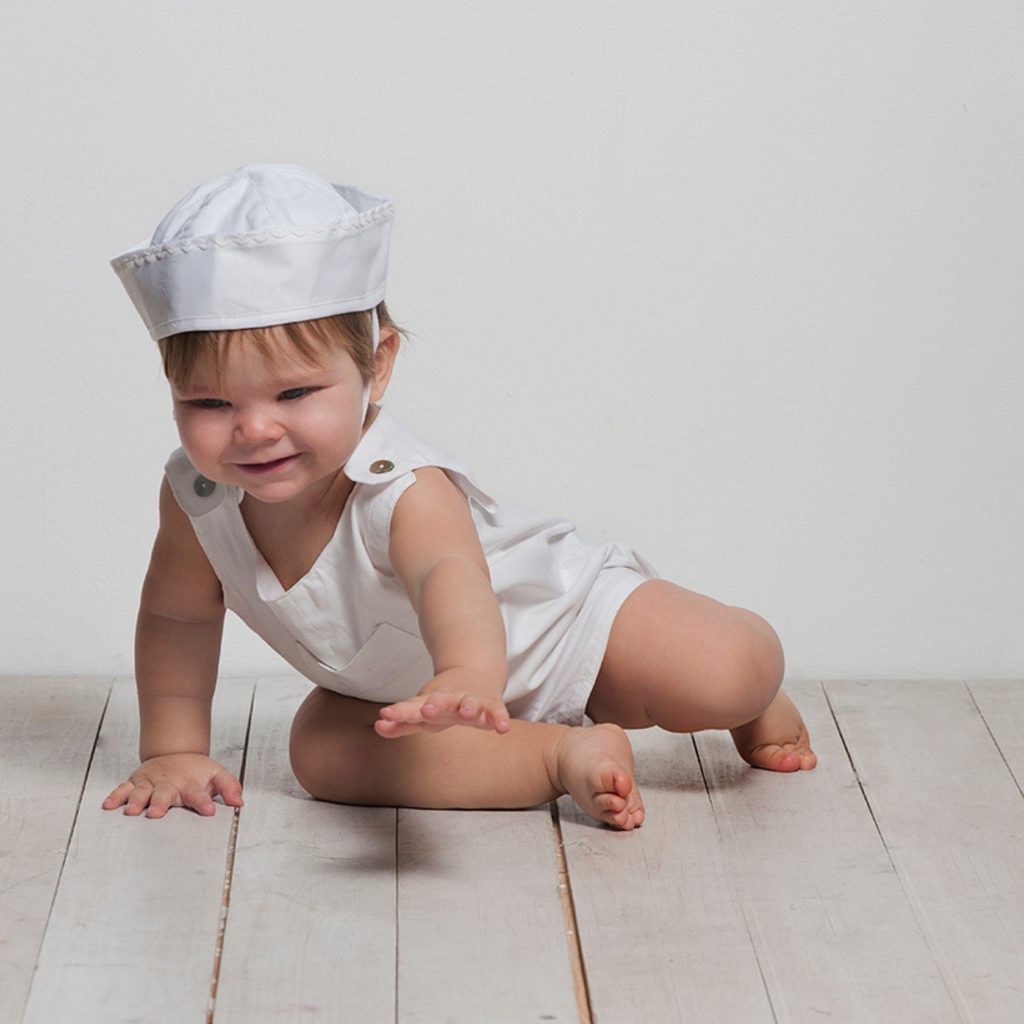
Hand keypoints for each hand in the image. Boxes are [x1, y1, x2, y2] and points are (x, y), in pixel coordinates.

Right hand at [102, 753, 243, 818]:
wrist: (175, 752)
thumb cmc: (196, 771)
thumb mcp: (217, 775)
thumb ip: (229, 787)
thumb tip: (240, 801)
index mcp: (190, 783)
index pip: (198, 793)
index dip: (204, 802)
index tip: (209, 811)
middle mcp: (169, 783)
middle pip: (165, 793)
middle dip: (161, 803)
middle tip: (158, 813)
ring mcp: (150, 783)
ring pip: (141, 792)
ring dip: (136, 801)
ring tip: (132, 812)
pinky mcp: (136, 783)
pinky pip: (123, 789)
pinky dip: (115, 796)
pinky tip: (108, 805)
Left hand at [375, 669, 510, 738]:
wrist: (476, 674)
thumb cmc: (444, 701)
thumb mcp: (423, 710)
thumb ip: (402, 723)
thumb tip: (379, 727)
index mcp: (431, 703)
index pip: (412, 709)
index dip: (400, 713)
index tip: (385, 714)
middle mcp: (451, 700)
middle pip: (442, 702)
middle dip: (435, 706)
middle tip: (427, 709)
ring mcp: (471, 701)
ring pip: (470, 704)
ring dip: (468, 708)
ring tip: (467, 712)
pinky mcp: (490, 705)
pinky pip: (496, 713)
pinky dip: (500, 719)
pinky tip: (503, 728)